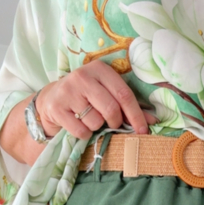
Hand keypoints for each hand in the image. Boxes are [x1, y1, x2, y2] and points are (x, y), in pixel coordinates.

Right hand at [36, 59, 156, 140]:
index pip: (124, 95)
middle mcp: (83, 76)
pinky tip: (77, 124)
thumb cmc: (85, 98)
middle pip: (111, 109)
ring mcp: (68, 91)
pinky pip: (81, 130)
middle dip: (115, 123)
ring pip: (95, 121)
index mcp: (100, 69)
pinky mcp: (57, 107)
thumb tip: (152, 121)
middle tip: (111, 124)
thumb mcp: (105, 95)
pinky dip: (83, 134)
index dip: (136, 116)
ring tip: (88, 119)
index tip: (143, 131)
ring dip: (96, 127)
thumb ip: (127, 107)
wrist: (50, 100)